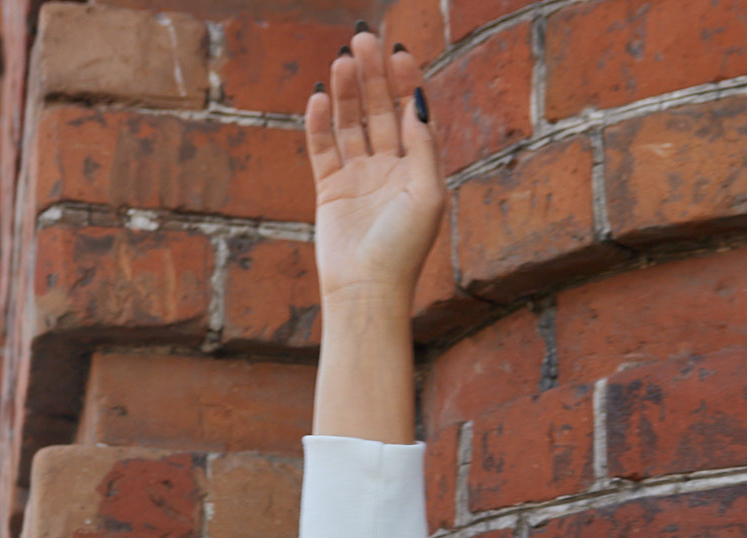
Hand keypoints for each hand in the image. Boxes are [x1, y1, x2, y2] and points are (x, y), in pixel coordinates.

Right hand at [307, 32, 446, 309]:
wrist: (366, 290)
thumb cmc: (403, 250)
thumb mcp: (427, 194)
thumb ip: (423, 146)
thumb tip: (418, 100)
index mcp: (417, 168)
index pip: (410, 112)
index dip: (405, 80)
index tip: (397, 51)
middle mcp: (388, 168)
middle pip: (378, 109)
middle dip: (371, 75)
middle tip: (361, 38)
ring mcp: (357, 178)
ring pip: (350, 123)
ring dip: (345, 92)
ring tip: (340, 61)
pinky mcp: (330, 190)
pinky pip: (322, 148)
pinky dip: (319, 122)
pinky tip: (318, 97)